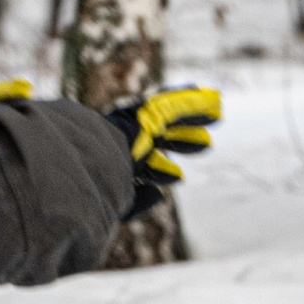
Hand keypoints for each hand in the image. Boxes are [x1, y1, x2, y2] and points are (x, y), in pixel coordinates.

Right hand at [105, 84, 221, 212]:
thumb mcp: (117, 206)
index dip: (163, 171)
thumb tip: (160, 195)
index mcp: (118, 163)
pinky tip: (212, 97)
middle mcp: (128, 141)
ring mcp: (137, 127)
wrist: (84, 165)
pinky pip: (175, 104)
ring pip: (172, 115)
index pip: (145, 166)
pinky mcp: (147, 115)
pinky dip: (193, 101)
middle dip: (184, 138)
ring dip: (195, 112)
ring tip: (219, 109)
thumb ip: (138, 202)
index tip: (180, 176)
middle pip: (163, 137)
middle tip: (207, 142)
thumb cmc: (94, 192)